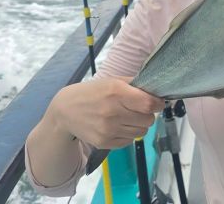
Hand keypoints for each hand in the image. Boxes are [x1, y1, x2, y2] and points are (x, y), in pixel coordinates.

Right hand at [48, 76, 164, 149]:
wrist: (65, 110)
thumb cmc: (93, 92)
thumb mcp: (113, 81)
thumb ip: (135, 85)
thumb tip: (157, 91)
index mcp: (117, 92)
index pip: (149, 104)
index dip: (158, 104)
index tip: (157, 102)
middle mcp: (113, 112)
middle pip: (148, 120)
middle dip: (148, 114)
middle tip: (139, 110)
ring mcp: (108, 129)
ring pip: (141, 132)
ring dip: (139, 125)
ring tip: (128, 118)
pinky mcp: (104, 142)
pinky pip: (129, 141)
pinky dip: (128, 134)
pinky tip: (118, 126)